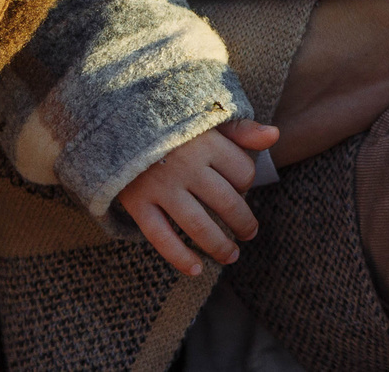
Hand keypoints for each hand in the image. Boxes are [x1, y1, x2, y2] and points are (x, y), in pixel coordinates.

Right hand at [114, 120, 278, 275]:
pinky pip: (161, 238)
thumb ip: (240, 129)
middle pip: (227, 203)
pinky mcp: (137, 203)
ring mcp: (160, 186)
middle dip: (244, 223)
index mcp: (205, 141)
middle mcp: (185, 165)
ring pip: (199, 226)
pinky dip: (180, 257)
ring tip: (231, 255)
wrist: (114, 120)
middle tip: (250, 233)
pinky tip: (197, 269)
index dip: (248, 182)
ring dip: (219, 246)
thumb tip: (274, 136)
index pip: (243, 172)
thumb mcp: (203, 118)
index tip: (241, 186)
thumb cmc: (168, 121)